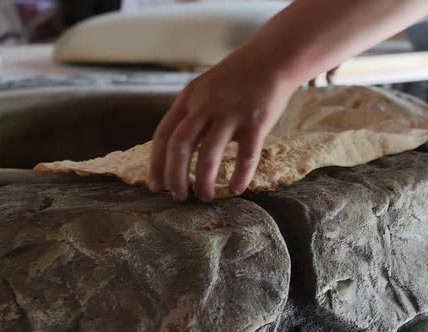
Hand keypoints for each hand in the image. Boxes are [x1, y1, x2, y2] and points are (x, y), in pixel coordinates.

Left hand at [149, 53, 297, 201]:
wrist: (271, 59)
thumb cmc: (236, 80)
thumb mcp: (204, 89)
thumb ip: (190, 115)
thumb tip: (176, 152)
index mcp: (189, 98)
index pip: (164, 134)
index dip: (157, 163)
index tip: (156, 186)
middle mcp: (206, 106)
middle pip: (180, 146)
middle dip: (175, 176)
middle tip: (178, 196)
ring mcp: (231, 113)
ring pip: (209, 155)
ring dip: (204, 182)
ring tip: (204, 197)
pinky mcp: (256, 122)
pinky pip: (246, 156)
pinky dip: (240, 177)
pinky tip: (236, 190)